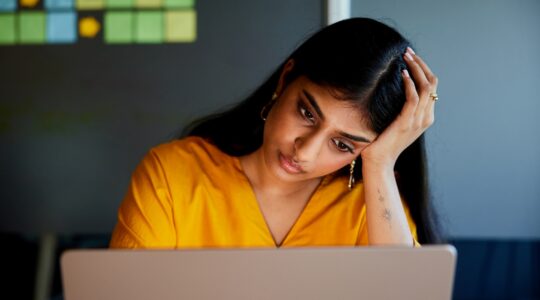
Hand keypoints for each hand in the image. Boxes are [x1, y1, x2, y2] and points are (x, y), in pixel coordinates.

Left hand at [360, 47, 437, 168]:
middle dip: (421, 64)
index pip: (432, 86)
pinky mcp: (406, 122)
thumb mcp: (396, 121)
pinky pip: (413, 98)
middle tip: (408, 52)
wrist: (379, 161)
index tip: (411, 56)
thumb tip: (394, 88)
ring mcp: (418, 121)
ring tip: (405, 57)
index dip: (423, 69)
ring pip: (425, 87)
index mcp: (426, 116)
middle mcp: (426, 117)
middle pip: (432, 83)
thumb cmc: (382, 141)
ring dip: (416, 69)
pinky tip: (402, 73)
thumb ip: (401, 108)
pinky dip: (409, 83)